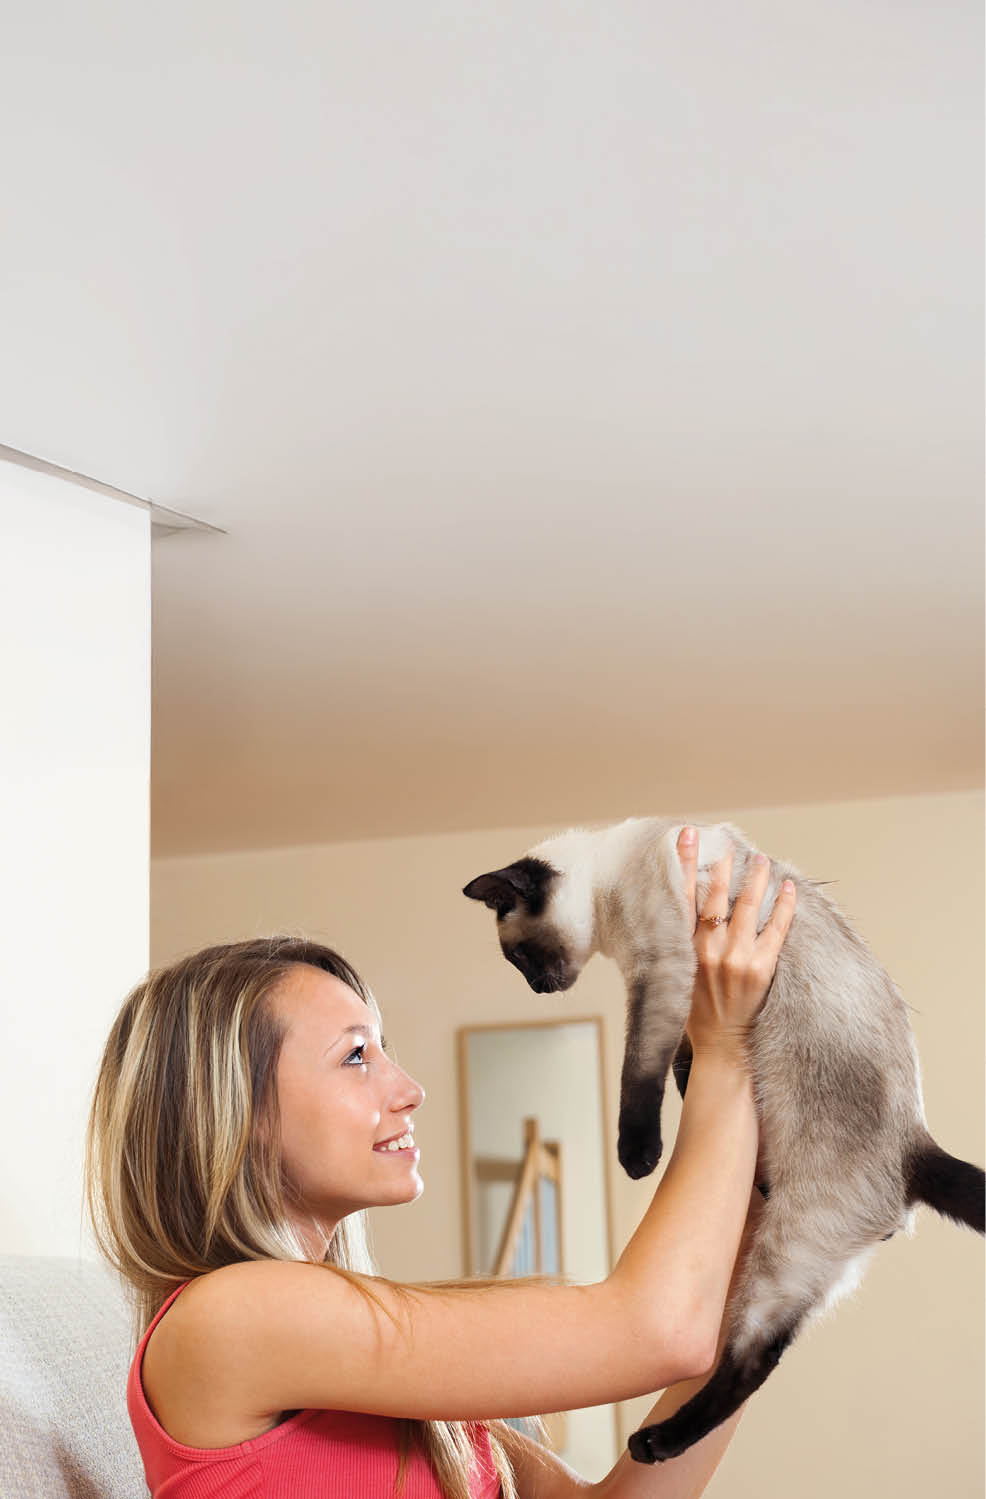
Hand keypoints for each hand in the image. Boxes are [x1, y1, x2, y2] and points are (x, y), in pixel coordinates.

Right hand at [676, 827, 795, 1062]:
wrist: (719, 1046)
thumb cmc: (695, 1011)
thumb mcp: (676, 973)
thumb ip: (682, 943)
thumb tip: (688, 909)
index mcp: (682, 947)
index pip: (682, 895)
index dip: (683, 863)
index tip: (687, 835)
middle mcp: (707, 948)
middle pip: (716, 894)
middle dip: (724, 865)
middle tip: (730, 845)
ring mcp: (735, 957)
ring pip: (747, 906)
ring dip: (755, 879)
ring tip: (761, 860)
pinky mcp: (760, 968)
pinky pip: (776, 929)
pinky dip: (784, 906)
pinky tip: (789, 889)